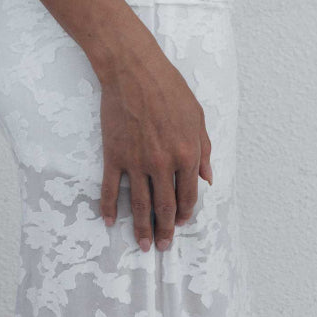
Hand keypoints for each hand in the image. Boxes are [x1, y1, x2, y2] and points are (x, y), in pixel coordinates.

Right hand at [97, 24, 212, 251]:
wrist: (132, 69)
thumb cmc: (167, 86)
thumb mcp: (197, 115)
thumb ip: (204, 149)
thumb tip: (207, 178)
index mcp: (186, 154)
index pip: (188, 195)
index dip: (185, 212)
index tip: (181, 223)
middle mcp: (162, 164)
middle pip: (164, 206)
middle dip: (165, 230)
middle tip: (163, 246)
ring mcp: (136, 161)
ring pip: (140, 204)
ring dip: (141, 228)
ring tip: (143, 244)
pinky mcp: (114, 154)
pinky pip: (111, 188)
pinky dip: (109, 207)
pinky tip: (109, 221)